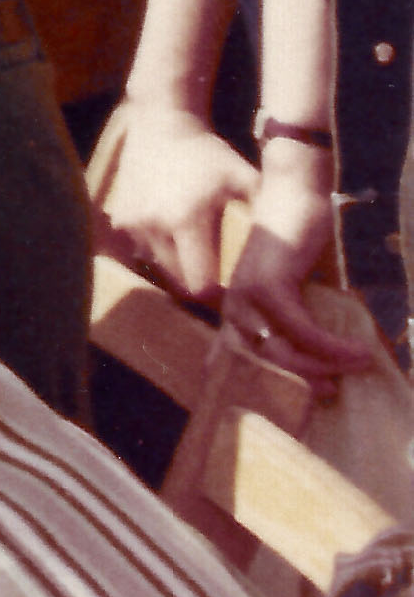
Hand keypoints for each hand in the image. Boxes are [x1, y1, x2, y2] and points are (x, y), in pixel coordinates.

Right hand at [104, 98, 268, 312]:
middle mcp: (155, 226)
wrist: (162, 122)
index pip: (199, 285)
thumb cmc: (209, 154)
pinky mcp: (120, 217)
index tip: (228, 288)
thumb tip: (296, 254)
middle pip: (178, 280)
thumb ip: (267, 217)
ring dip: (175, 264)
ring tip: (192, 249)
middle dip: (196, 281)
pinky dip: (156, 247)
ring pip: (158, 266)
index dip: (216, 294)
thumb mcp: (245, 180)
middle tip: (213, 272)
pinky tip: (170, 231)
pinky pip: (141, 248)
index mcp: (187, 222)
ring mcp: (133, 222)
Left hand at [217, 137, 380, 385]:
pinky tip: (361, 352)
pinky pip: (304, 330)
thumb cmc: (305, 244)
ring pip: (284, 353)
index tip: (298, 405)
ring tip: (357, 366)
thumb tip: (333, 373)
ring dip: (324, 367)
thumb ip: (306, 326)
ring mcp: (247, 293)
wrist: (299, 192)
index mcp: (239, 308)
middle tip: (332, 394)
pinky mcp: (269, 284)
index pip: (243, 359)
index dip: (267, 385)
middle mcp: (235, 303)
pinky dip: (334, 347)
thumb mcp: (304, 294)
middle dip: (301, 384)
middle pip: (266, 364)